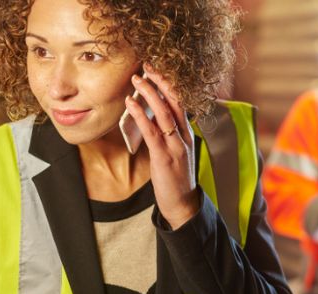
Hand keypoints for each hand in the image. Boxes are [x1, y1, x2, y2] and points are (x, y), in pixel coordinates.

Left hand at [126, 64, 198, 229]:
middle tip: (148, 65)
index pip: (181, 103)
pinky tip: (130, 104)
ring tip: (137, 78)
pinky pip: (151, 132)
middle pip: (175, 102)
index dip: (170, 85)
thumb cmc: (176, 179)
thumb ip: (168, 136)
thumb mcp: (175, 153)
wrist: (183, 205)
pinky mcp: (164, 157)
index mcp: (187, 134)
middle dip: (162, 82)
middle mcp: (184, 136)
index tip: (158, 70)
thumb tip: (153, 120)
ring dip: (150, 94)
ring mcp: (175, 146)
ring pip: (164, 113)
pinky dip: (140, 115)